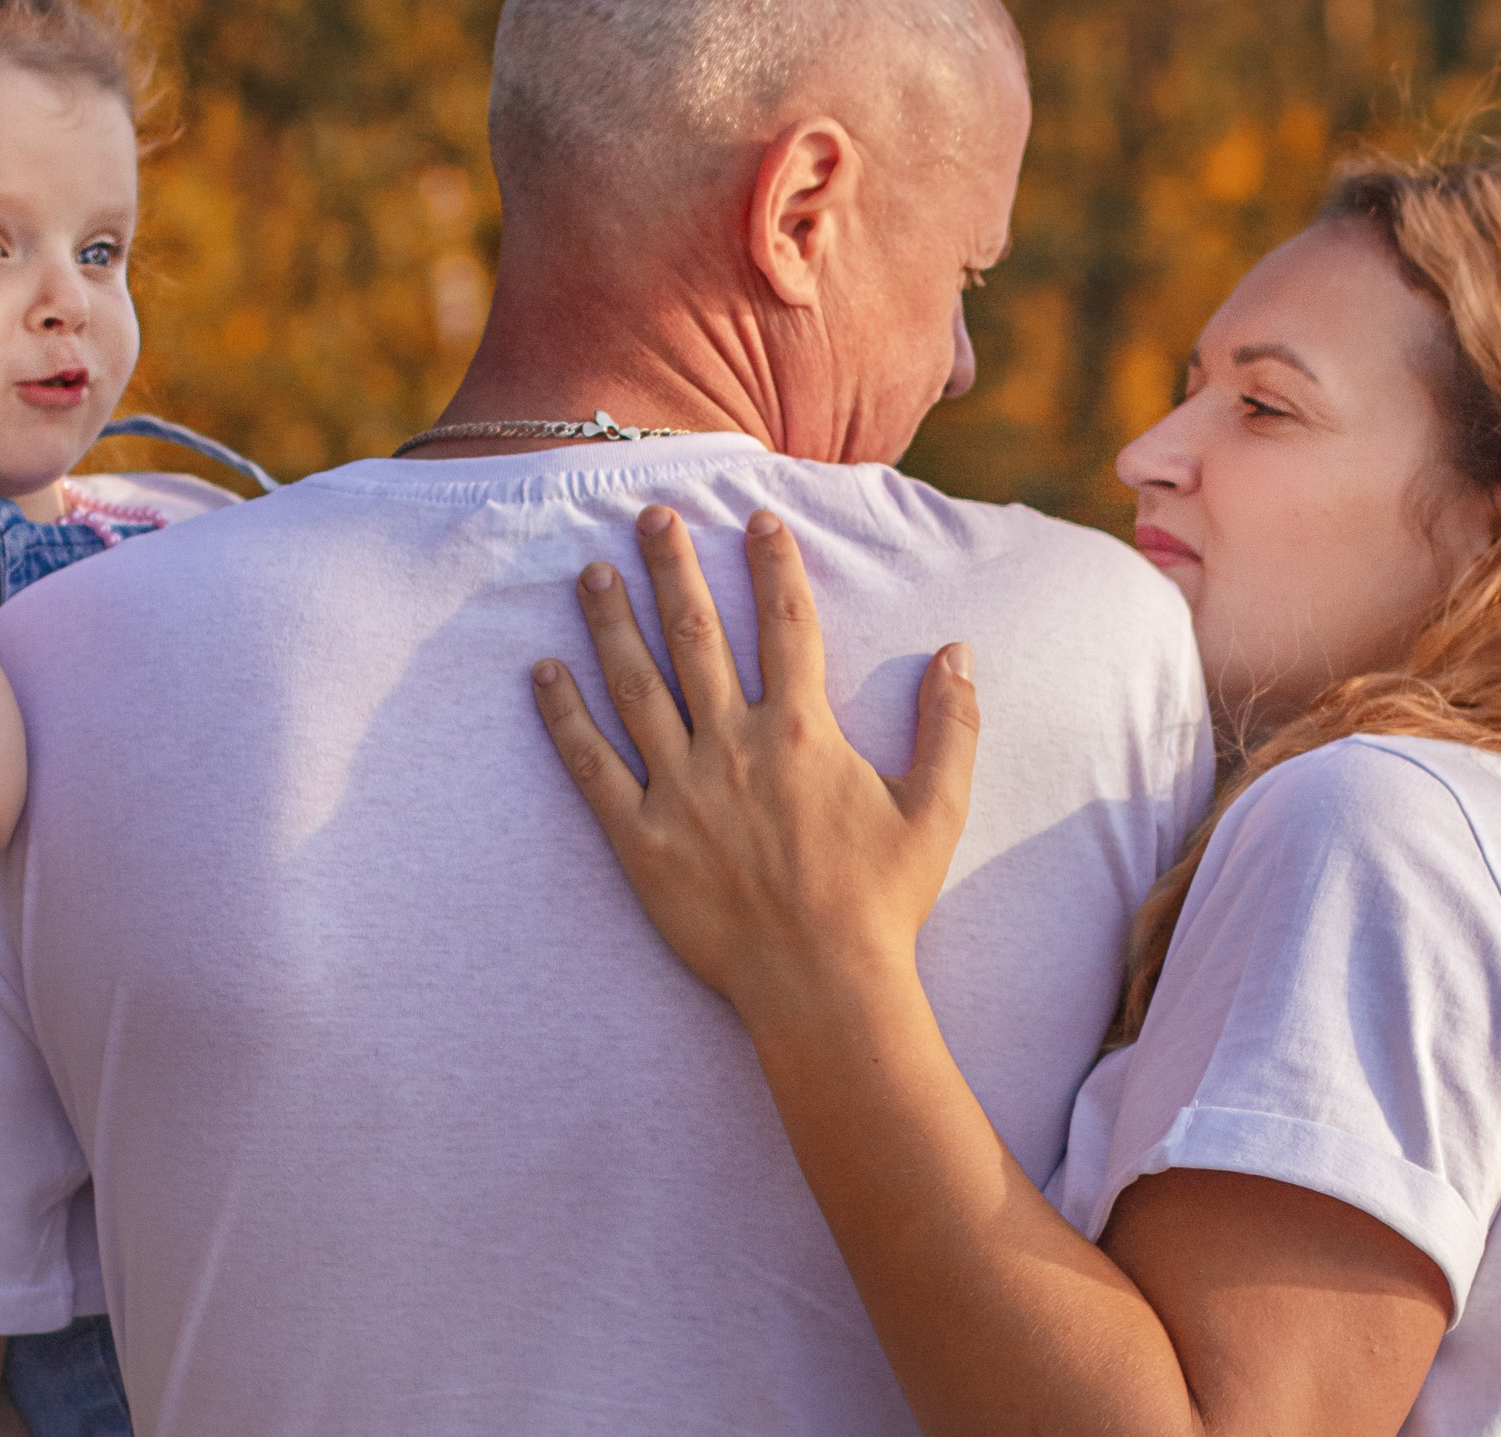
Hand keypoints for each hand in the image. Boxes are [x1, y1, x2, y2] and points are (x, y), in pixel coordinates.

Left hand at [531, 505, 980, 1025]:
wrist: (822, 986)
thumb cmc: (883, 902)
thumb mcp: (936, 808)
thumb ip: (950, 724)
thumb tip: (958, 652)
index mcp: (802, 733)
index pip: (787, 624)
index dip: (773, 564)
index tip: (757, 516)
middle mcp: (735, 747)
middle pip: (697, 636)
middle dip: (672, 569)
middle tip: (650, 515)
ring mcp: (680, 790)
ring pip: (636, 687)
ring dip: (610, 623)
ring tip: (589, 572)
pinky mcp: (640, 839)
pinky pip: (591, 766)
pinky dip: (563, 717)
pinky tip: (542, 673)